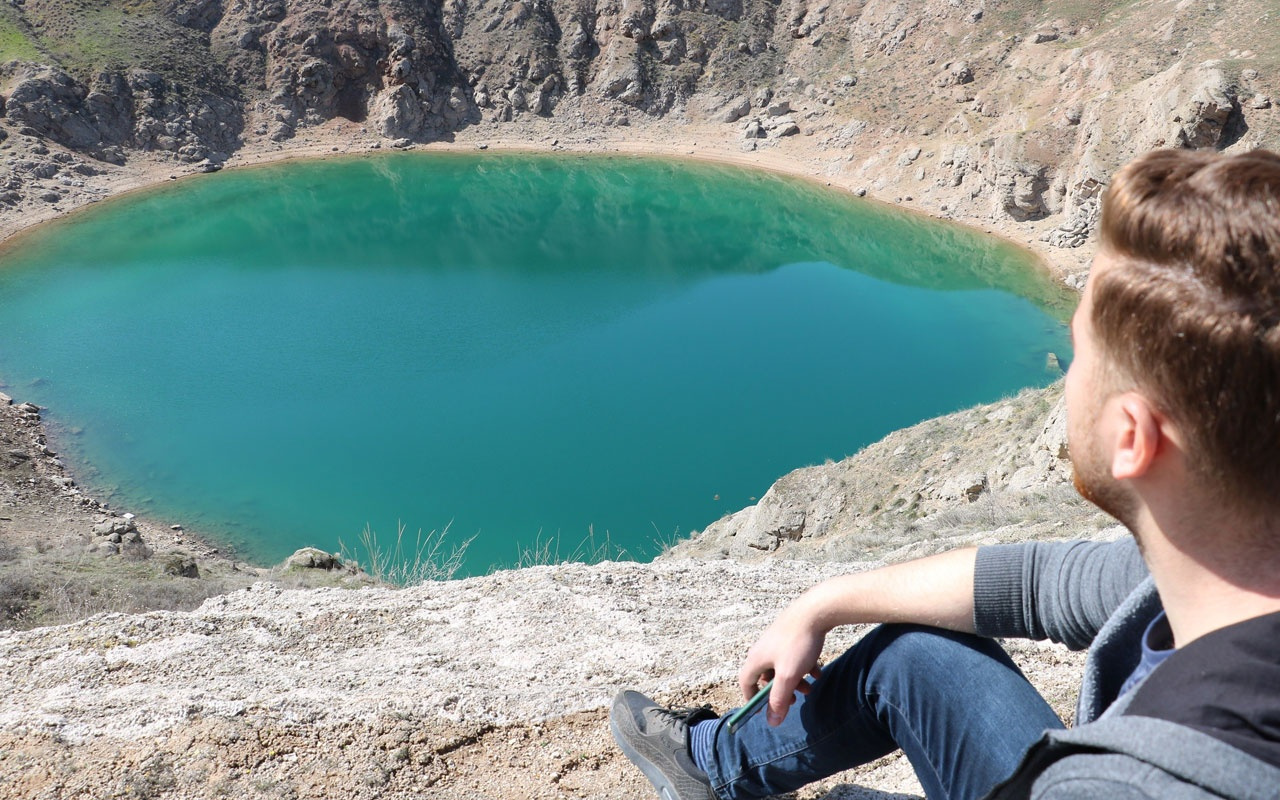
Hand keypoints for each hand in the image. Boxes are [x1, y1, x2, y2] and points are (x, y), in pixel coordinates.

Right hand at [737, 603, 826, 725]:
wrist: (816, 610)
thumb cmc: (798, 643)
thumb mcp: (788, 676)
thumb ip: (779, 699)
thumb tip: (771, 722)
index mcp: (756, 658)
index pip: (746, 682)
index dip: (751, 698)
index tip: (761, 711)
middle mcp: (763, 648)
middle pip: (766, 676)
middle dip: (779, 691)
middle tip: (792, 702)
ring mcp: (776, 640)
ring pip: (782, 667)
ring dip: (794, 681)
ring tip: (809, 689)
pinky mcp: (790, 634)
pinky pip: (793, 656)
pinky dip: (803, 667)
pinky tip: (817, 672)